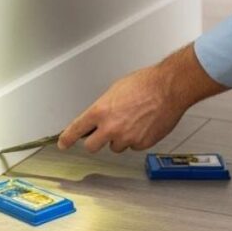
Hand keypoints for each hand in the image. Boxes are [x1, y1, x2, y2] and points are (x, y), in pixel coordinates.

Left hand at [57, 44, 226, 153]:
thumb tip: (98, 118)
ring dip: (119, 139)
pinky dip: (136, 139)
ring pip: (115, 147)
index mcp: (100, 111)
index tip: (63, 144)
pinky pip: (133, 146)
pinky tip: (144, 125)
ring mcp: (127, 138)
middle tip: (103, 133)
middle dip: (95, 141)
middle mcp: (111, 127)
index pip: (76, 129)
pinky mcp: (142, 144)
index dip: (67, 138)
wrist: (168, 88)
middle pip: (92, 146)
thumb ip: (103, 107)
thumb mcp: (115, 91)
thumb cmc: (144, 84)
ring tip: (133, 121)